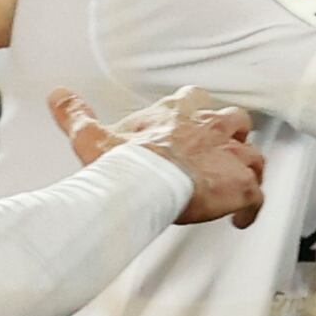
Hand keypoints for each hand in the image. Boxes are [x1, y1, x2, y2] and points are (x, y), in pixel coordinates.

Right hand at [51, 87, 263, 226]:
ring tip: (236, 188)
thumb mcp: (92, 135)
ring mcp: (230, 155)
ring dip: (247, 171)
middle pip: (235, 121)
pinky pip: (256, 197)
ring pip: (254, 156)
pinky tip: (241, 219)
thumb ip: (76, 114)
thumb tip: (59, 96)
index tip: (190, 127)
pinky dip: (251, 208)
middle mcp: (210, 128)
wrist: (145, 183)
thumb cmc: (124, 163)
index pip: (194, 98)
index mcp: (178, 112)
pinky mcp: (241, 184)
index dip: (196, 112)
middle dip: (232, 137)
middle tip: (221, 156)